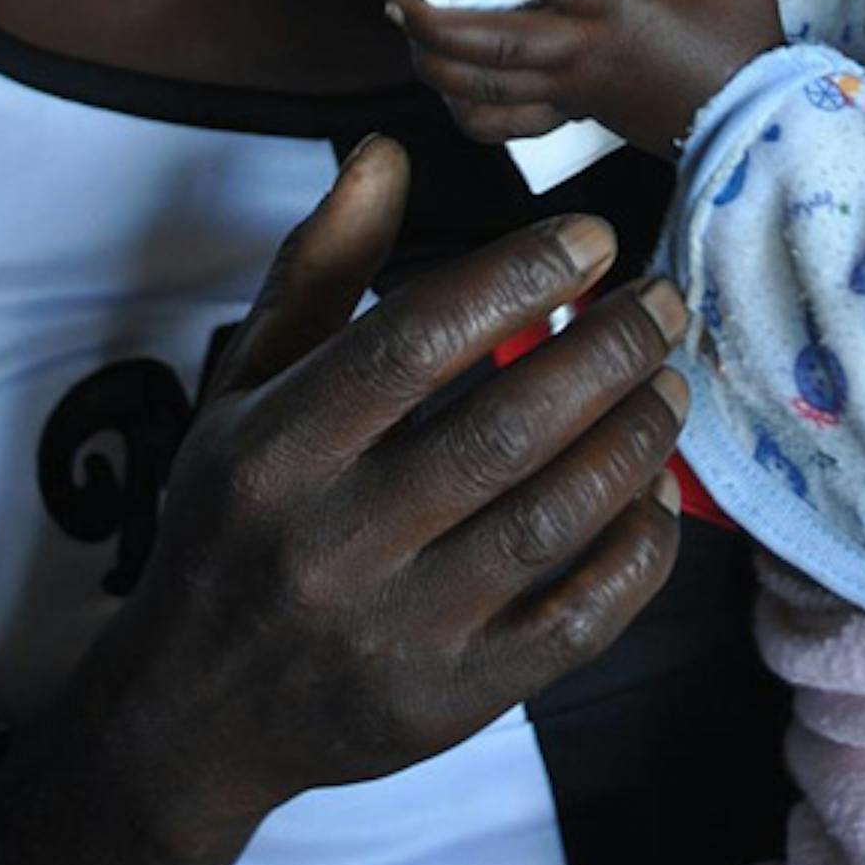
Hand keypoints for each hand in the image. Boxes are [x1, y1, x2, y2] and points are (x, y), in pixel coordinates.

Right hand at [107, 136, 690, 854]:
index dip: (517, 277)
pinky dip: (634, 553)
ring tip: (671, 384)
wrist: (193, 713)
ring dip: (633, 441)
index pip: (412, 342)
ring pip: (550, 522)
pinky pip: (574, 623)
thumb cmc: (234, 517)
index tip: (594, 238)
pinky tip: (656, 495)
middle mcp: (332, 542)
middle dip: (607, 351)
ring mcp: (396, 632)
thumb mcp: (247, 385)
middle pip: (502, 430)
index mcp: (278, 447)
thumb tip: (385, 151)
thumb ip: (320, 266)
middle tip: (662, 303)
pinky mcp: (451, 703)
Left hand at [388, 0, 784, 159]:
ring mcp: (576, 87)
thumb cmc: (741, 32)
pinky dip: (470, 115)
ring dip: (437, 67)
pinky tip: (449, 94)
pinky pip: (510, 125)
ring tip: (408, 37)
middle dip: (434, 25)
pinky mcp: (578, 115)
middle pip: (493, 42)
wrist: (753, 117)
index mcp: (620, 0)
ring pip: (489, 87)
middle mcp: (586, 47)